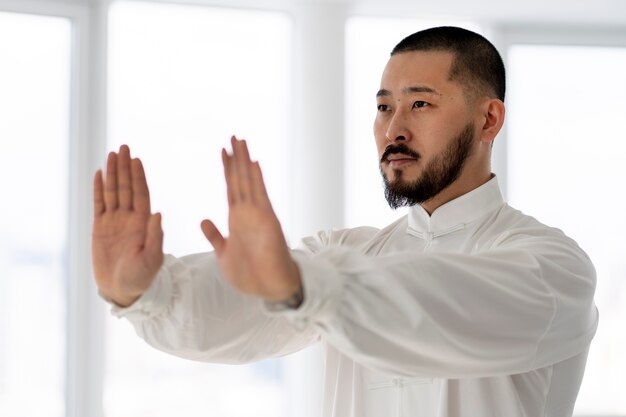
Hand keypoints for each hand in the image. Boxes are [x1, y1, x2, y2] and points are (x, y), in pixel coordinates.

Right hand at [92, 145, 163, 306]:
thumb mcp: (151, 259)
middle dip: (125, 168)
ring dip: (112, 173)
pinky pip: (99, 204)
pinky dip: (98, 189)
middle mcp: (130, 218)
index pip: (141, 194)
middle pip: (127, 187)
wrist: (122, 290)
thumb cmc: (141, 277)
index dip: (139, 177)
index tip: (137, 160)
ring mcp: (115, 221)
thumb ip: (155, 236)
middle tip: (124, 147)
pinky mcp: (100, 227)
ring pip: (113, 192)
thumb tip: (157, 213)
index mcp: (144, 223)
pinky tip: (99, 174)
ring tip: (112, 154)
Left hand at [201, 136, 301, 302]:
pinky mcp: (267, 220)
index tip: (222, 151)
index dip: (227, 170)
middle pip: (240, 179)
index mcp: (236, 220)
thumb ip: (215, 236)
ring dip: (244, 161)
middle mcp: (247, 213)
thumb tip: (203, 220)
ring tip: (240, 141)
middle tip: (232, 136)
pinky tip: (253, 162)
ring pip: (249, 182)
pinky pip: (261, 196)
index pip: (231, 188)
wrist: (269, 288)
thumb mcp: (224, 253)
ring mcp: (258, 215)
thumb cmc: (249, 275)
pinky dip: (257, 179)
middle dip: (236, 158)